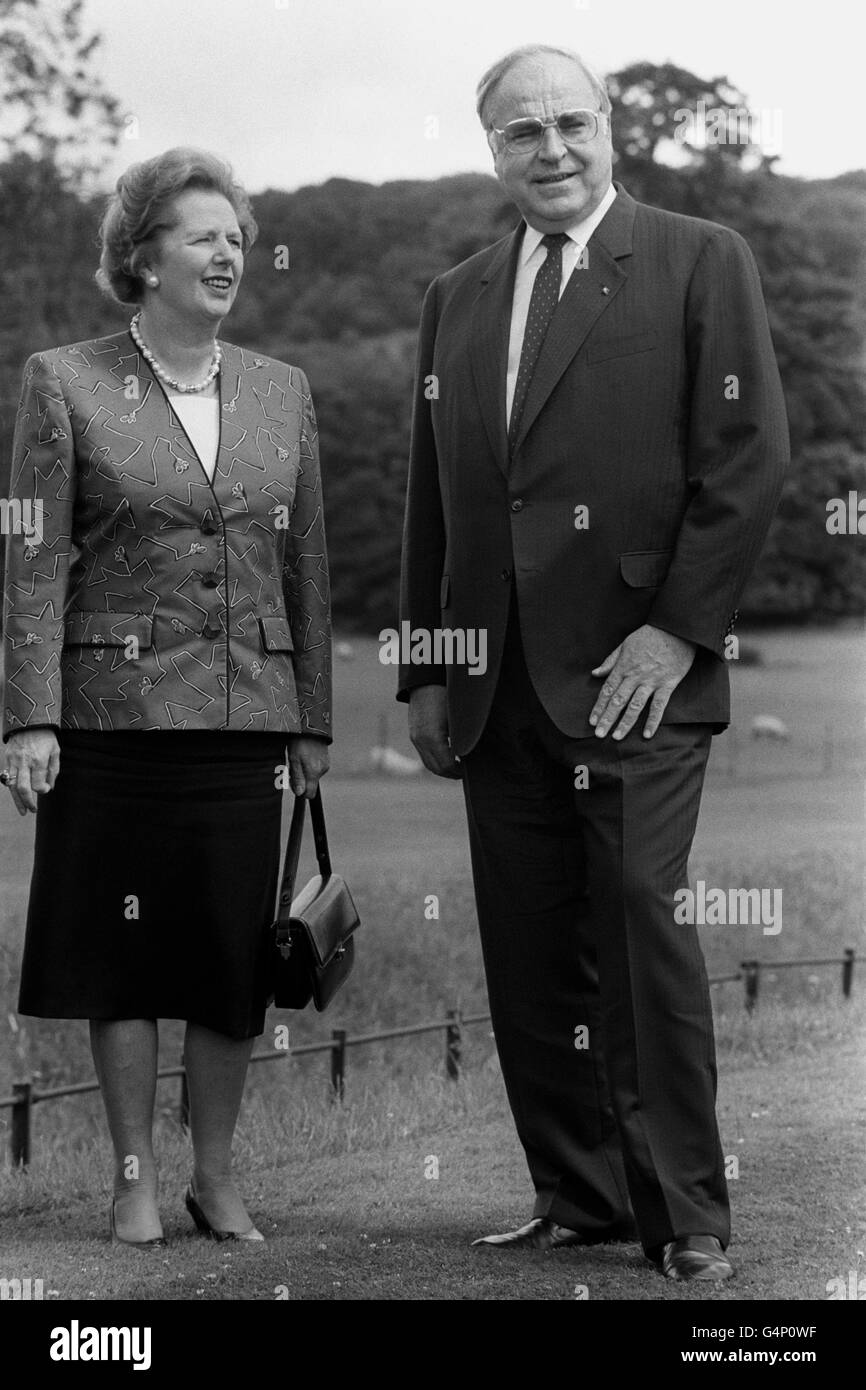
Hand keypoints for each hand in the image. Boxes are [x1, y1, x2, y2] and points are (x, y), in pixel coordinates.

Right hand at [2, 728, 60, 814]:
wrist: (29, 721)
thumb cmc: (46, 738)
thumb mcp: (56, 751)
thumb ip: (53, 771)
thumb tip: (49, 788)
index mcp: (39, 760)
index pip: (38, 785)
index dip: (42, 791)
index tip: (45, 789)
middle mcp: (25, 762)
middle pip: (23, 789)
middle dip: (28, 802)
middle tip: (32, 810)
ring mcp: (14, 760)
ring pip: (12, 785)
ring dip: (17, 800)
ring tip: (23, 810)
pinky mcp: (7, 758)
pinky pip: (6, 777)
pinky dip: (11, 787)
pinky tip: (16, 795)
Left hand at [287, 735, 329, 797]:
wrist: (311, 726)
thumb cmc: (299, 741)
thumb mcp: (293, 759)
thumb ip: (297, 778)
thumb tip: (300, 794)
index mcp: (314, 772)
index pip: (310, 794)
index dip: (300, 791)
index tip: (292, 781)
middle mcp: (322, 770)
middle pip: (310, 785)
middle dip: (301, 780)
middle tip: (293, 767)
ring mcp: (326, 765)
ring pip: (313, 777)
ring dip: (305, 772)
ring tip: (298, 758)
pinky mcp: (326, 760)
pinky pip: (317, 769)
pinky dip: (310, 766)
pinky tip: (305, 755)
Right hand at [408, 685, 461, 777]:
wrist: (426, 678)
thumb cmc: (448, 694)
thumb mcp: (459, 717)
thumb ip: (464, 737)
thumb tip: (471, 753)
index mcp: (432, 737)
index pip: (447, 766)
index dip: (458, 772)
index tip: (468, 772)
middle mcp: (420, 740)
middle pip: (435, 768)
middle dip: (451, 773)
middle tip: (464, 773)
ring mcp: (415, 737)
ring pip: (428, 763)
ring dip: (442, 767)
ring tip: (457, 766)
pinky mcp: (413, 733)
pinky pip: (424, 753)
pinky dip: (435, 758)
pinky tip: (447, 754)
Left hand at [590, 625, 695, 739]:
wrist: (676, 629)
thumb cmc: (650, 635)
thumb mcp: (625, 643)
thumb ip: (610, 660)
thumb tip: (596, 673)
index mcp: (623, 667)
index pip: (607, 690)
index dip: (599, 707)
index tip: (592, 721)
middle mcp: (635, 676)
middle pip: (618, 701)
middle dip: (607, 719)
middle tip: (599, 734)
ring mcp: (651, 682)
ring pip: (635, 706)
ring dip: (625, 723)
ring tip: (617, 737)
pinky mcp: (667, 684)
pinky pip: (659, 706)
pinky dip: (652, 721)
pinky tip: (647, 734)